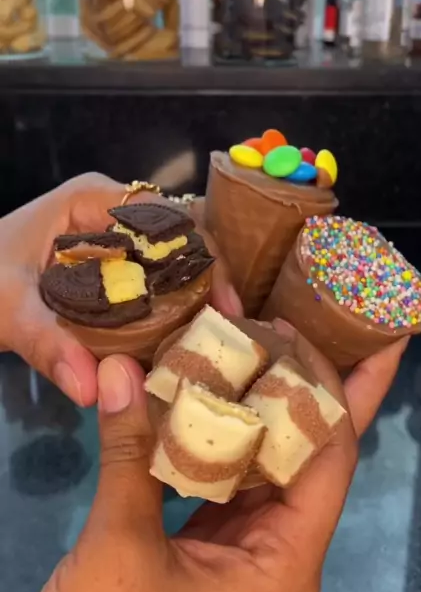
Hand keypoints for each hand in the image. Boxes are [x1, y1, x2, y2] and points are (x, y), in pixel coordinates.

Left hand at [0, 174, 241, 405]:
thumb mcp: (9, 309)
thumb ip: (48, 345)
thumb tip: (94, 391)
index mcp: (92, 199)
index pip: (166, 216)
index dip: (203, 255)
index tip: (223, 304)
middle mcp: (110, 209)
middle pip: (177, 236)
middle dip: (207, 279)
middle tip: (227, 328)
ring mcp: (111, 234)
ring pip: (169, 258)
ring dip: (193, 293)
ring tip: (216, 338)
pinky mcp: (108, 260)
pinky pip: (150, 276)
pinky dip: (169, 304)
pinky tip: (182, 339)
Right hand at [11, 330, 407, 591]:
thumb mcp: (118, 548)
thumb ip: (128, 454)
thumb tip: (126, 368)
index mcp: (284, 563)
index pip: (331, 457)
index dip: (325, 389)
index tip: (305, 330)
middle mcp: (278, 557)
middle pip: (310, 458)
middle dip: (308, 390)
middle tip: (299, 323)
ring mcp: (244, 559)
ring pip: (267, 469)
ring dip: (259, 410)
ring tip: (254, 345)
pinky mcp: (209, 557)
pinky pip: (228, 486)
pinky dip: (219, 441)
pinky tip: (205, 397)